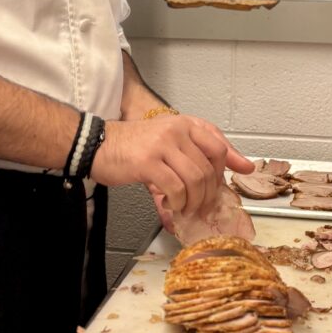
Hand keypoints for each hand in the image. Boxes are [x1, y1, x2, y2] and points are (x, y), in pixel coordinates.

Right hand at [91, 115, 252, 214]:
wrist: (97, 145)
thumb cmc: (132, 146)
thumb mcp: (167, 144)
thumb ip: (194, 157)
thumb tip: (224, 180)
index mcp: (184, 124)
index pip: (218, 144)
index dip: (229, 165)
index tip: (235, 178)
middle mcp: (177, 130)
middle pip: (208, 167)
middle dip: (209, 193)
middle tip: (201, 206)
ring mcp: (163, 144)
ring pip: (195, 179)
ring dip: (194, 201)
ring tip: (185, 208)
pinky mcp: (148, 162)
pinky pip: (175, 188)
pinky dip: (177, 202)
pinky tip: (171, 205)